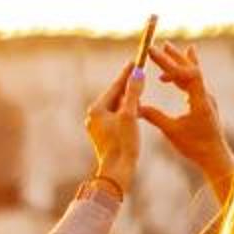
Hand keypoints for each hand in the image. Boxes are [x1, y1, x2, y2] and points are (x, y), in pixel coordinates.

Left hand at [83, 61, 141, 194]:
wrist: (117, 172)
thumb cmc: (123, 144)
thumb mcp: (130, 115)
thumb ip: (133, 93)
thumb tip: (137, 73)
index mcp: (97, 109)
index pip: (115, 86)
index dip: (127, 74)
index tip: (135, 61)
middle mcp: (94, 116)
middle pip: (115, 96)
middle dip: (128, 86)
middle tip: (139, 72)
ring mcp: (97, 126)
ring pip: (116, 107)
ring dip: (128, 100)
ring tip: (139, 90)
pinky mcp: (104, 135)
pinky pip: (116, 117)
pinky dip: (126, 112)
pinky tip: (135, 112)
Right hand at [139, 39, 233, 197]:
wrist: (216, 158)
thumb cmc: (195, 147)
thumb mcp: (171, 131)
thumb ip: (154, 116)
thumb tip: (135, 106)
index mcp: (200, 101)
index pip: (185, 74)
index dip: (168, 62)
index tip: (153, 52)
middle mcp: (206, 96)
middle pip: (191, 69)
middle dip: (175, 57)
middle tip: (162, 44)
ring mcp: (206, 99)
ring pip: (193, 75)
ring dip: (179, 64)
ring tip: (167, 51)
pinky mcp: (205, 104)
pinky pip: (193, 84)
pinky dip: (180, 78)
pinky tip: (171, 79)